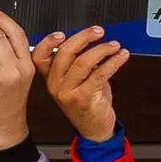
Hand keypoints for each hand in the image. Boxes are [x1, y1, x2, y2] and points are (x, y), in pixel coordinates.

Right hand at [36, 24, 128, 143]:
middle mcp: (56, 85)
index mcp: (50, 78)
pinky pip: (99, 74)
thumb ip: (78, 61)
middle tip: (98, 32)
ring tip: (114, 46)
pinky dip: (113, 62)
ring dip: (102, 49)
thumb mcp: (78, 80)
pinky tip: (120, 57)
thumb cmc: (87, 103)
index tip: (61, 33)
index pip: (40, 56)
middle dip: (84, 38)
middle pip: (65, 53)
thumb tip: (91, 41)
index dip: (48, 42)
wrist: (94, 129)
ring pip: (83, 61)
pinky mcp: (84, 98)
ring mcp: (68, 92)